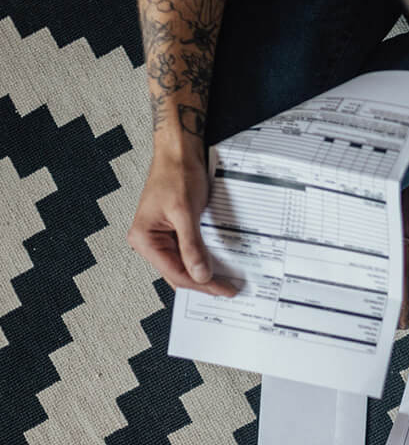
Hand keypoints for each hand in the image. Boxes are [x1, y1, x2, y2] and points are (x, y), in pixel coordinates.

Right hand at [127, 149, 236, 295]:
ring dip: (203, 273)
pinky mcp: (173, 231)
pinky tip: (217, 266)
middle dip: (203, 283)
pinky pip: (188, 252)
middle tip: (228, 291)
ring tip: (225, 283)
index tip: (224, 290)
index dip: (201, 284)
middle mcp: (148, 241)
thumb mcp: (185, 212)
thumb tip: (200, 275)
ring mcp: (160, 237)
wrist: (179, 153)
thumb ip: (192, 246)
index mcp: (144, 238)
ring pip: (183, 265)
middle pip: (178, 273)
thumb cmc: (177, 174)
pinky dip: (202, 260)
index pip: (175, 272)